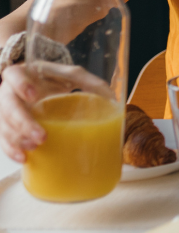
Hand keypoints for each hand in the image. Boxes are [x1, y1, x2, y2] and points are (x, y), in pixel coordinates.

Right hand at [0, 61, 117, 161]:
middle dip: (23, 123)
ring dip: (16, 139)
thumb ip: (89, 82)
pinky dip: (11, 150)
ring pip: (3, 125)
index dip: (21, 85)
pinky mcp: (7, 127)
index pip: (13, 75)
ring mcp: (5, 111)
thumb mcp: (71, 75)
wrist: (38, 88)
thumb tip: (113, 99)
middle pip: (8, 106)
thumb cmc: (54, 80)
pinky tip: (23, 158)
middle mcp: (9, 92)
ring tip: (34, 148)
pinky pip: (3, 140)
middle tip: (41, 136)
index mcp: (23, 74)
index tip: (34, 95)